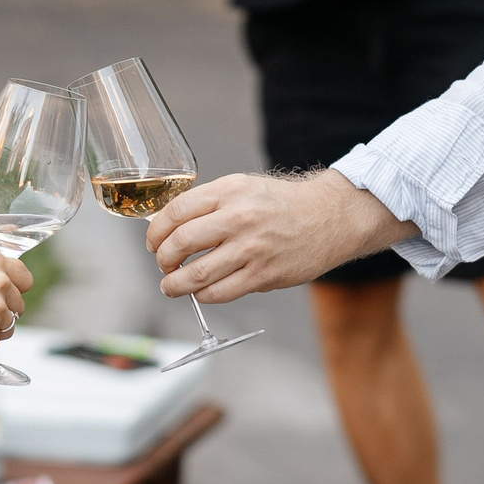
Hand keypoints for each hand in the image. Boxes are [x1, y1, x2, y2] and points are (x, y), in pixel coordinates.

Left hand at [147, 170, 412, 302]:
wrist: (329, 217)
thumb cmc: (282, 204)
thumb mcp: (244, 187)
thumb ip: (210, 203)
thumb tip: (171, 226)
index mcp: (229, 191)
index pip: (176, 212)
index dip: (156, 232)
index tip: (153, 243)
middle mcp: (238, 218)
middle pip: (181, 243)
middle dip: (163, 259)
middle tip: (164, 265)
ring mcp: (251, 248)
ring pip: (196, 274)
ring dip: (175, 284)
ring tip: (171, 285)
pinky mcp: (263, 274)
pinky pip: (219, 292)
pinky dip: (202, 295)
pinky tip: (201, 291)